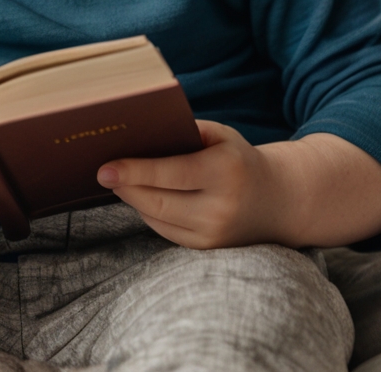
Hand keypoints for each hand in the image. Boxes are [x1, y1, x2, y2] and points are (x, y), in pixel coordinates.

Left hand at [97, 122, 380, 249]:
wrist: (278, 200)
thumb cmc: (238, 158)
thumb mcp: (219, 135)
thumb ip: (184, 132)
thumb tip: (138, 133)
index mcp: (225, 171)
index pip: (171, 174)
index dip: (134, 172)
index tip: (105, 169)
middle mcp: (220, 208)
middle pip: (158, 202)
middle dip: (125, 188)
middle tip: (102, 173)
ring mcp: (214, 234)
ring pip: (158, 218)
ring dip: (134, 199)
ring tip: (119, 180)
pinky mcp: (206, 248)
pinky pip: (165, 230)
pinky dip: (149, 212)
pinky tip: (140, 196)